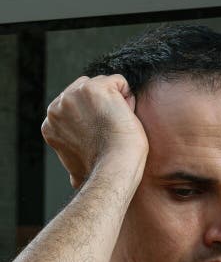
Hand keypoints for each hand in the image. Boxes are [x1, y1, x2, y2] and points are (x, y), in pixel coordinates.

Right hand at [41, 74, 148, 188]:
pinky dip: (128, 97)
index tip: (102, 135)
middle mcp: (58, 106)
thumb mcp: (76, 166)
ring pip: (105, 84)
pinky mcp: (94, 88)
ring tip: (118, 124)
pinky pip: (119, 82)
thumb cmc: (103, 169)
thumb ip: (73, 159)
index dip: (95, 118)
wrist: (114, 166)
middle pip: (89, 90)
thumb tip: (75, 179)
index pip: (78, 104)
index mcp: (51, 123)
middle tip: (111, 129)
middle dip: (105, 106)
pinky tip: (124, 116)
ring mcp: (74, 94)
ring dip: (118, 102)